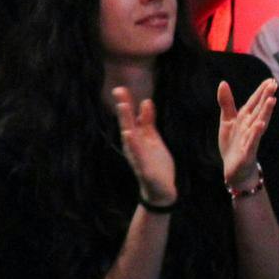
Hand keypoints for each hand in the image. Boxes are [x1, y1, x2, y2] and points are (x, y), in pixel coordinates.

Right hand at [111, 86, 177, 205]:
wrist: (160, 190)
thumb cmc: (155, 164)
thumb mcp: (152, 139)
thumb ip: (148, 122)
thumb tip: (145, 101)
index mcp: (136, 138)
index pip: (130, 117)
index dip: (126, 102)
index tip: (121, 88)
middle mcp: (133, 145)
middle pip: (127, 123)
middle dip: (123, 107)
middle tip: (118, 91)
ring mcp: (136, 156)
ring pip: (130, 135)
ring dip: (126, 121)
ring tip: (124, 106)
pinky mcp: (143, 167)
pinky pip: (137, 154)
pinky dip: (132, 144)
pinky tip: (128, 134)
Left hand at [217, 78, 277, 185]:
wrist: (234, 169)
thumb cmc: (234, 143)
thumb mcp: (227, 120)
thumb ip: (227, 103)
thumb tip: (223, 82)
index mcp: (246, 119)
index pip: (254, 103)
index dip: (261, 92)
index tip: (270, 79)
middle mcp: (250, 127)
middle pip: (259, 111)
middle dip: (266, 98)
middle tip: (274, 84)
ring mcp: (250, 139)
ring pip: (258, 124)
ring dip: (265, 113)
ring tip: (271, 100)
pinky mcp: (247, 152)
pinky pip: (252, 142)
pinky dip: (255, 134)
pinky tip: (259, 125)